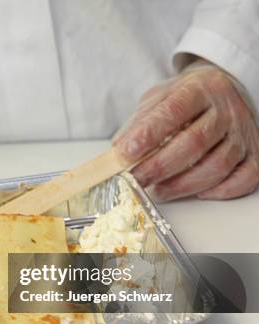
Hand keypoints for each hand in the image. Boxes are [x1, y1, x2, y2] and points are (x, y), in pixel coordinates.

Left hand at [113, 61, 258, 201]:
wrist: (223, 90)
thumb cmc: (185, 99)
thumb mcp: (158, 98)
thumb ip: (139, 122)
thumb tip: (119, 151)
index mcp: (199, 89)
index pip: (173, 111)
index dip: (148, 134)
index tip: (125, 153)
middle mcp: (225, 110)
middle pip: (194, 142)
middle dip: (160, 167)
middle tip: (137, 180)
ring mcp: (242, 133)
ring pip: (217, 165)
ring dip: (183, 184)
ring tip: (158, 190)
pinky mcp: (254, 153)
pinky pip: (245, 178)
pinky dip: (221, 191)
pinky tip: (198, 193)